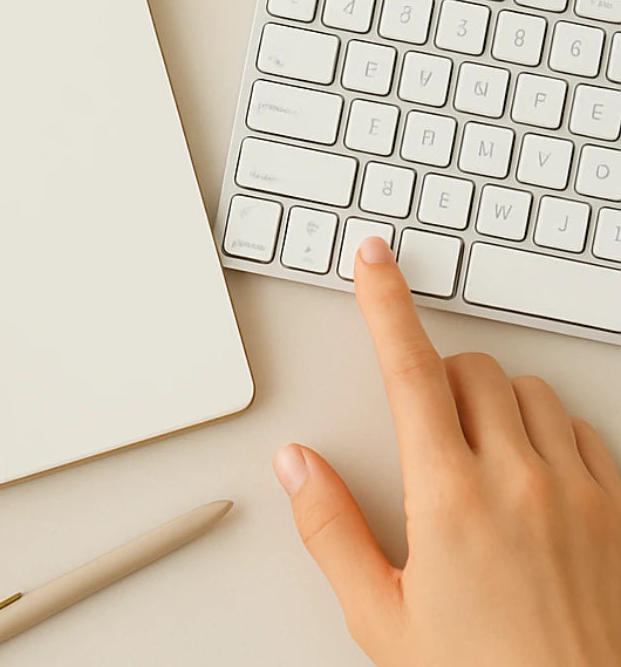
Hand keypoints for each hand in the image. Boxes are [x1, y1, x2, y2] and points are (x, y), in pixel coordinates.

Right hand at [274, 236, 620, 666]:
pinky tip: (532, 472)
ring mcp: (578, 494)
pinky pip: (583, 429)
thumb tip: (297, 465)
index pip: (409, 369)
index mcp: (449, 498)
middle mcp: (518, 481)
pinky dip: (550, 431)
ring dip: (494, 399)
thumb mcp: (382, 619)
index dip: (385, 304)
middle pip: (469, 368)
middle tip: (423, 421)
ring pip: (528, 390)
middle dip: (437, 374)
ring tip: (477, 449)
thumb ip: (329, 530)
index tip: (374, 261)